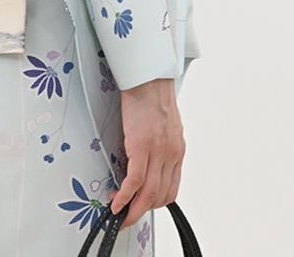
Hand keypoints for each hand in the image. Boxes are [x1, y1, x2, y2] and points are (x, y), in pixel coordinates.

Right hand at [110, 77, 184, 229]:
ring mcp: (158, 152)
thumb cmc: (153, 95)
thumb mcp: (165, 125)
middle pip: (159, 196)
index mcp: (177, 151)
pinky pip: (135, 181)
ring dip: (133, 209)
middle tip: (127, 215)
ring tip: (120, 213)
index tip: (140, 206)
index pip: (170, 189)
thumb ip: (161, 144)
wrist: (148, 77)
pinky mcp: (141, 146)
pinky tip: (117, 201)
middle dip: (142, 211)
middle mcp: (171, 155)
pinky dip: (125, 196)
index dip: (154, 203)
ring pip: (148, 194)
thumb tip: (148, 157)